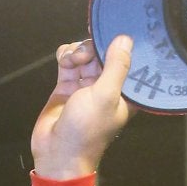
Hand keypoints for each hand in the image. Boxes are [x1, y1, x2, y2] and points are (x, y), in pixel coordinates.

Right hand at [31, 35, 135, 179]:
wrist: (57, 151)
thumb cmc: (86, 128)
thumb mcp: (105, 95)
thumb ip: (116, 66)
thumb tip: (126, 39)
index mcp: (126, 94)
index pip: (129, 62)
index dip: (122, 47)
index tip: (114, 34)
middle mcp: (108, 88)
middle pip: (103, 53)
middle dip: (93, 48)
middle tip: (85, 57)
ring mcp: (86, 85)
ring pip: (85, 53)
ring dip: (77, 51)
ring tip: (71, 64)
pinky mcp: (67, 84)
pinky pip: (68, 60)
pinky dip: (65, 56)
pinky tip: (64, 63)